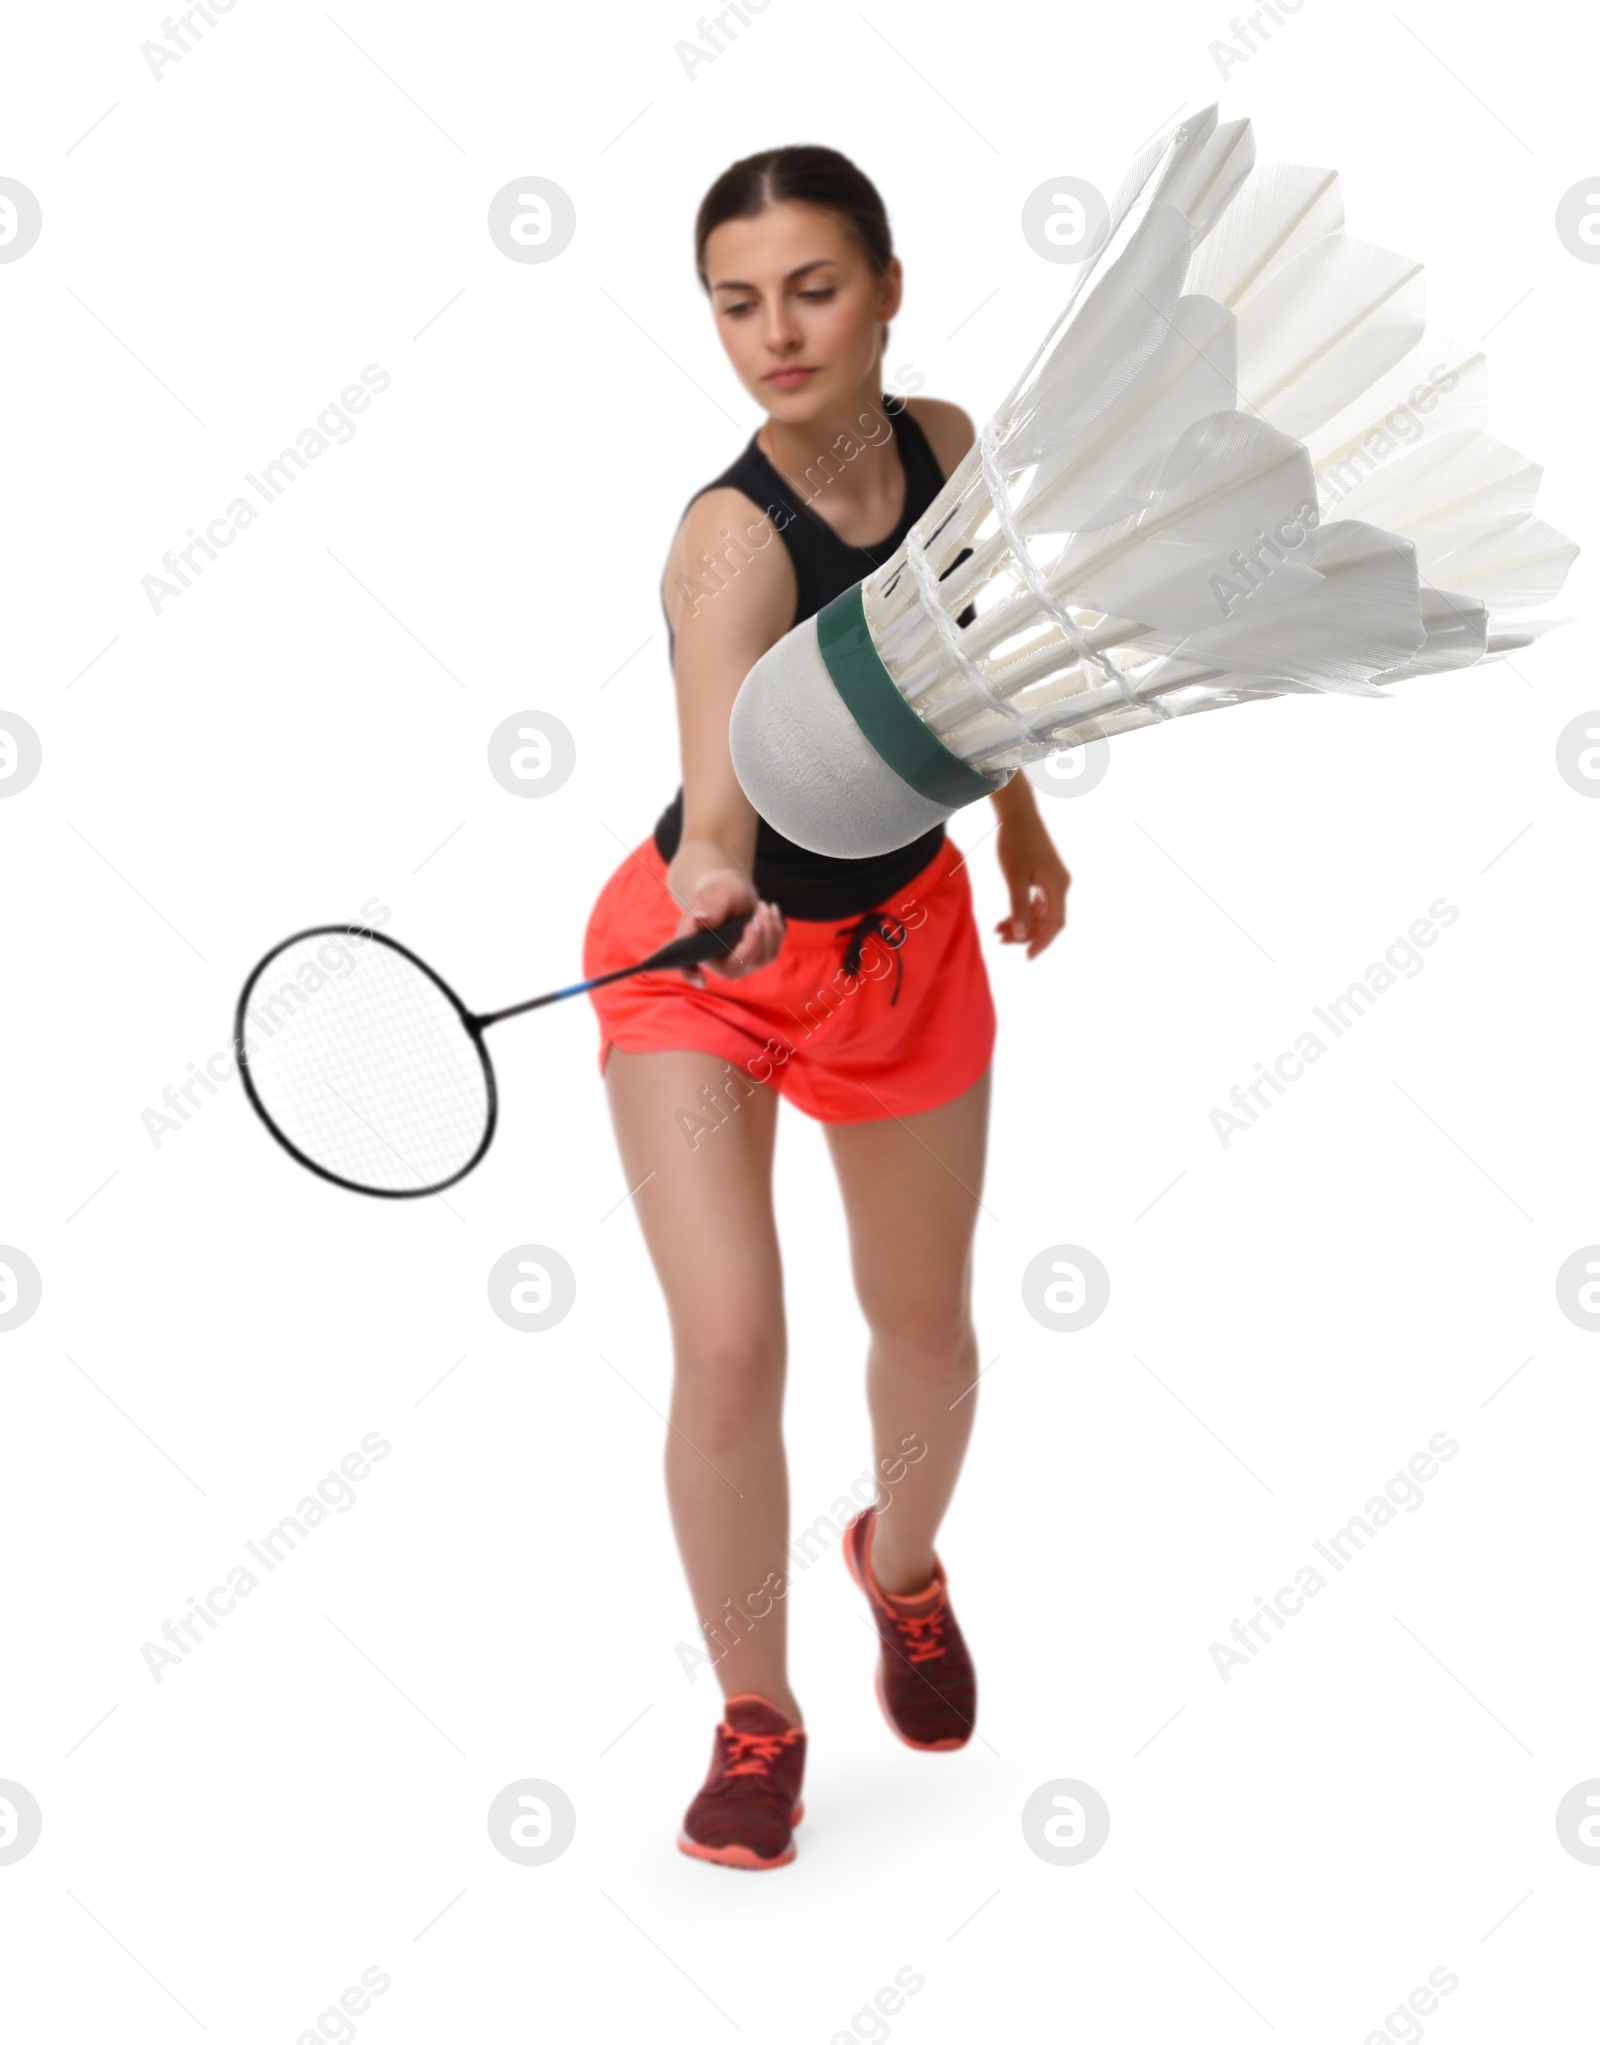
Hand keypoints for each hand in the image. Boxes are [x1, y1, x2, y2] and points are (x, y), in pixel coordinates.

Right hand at [675, 870, 784, 985]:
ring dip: (768, 929)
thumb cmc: (717, 895)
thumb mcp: (713, 894)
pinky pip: (773, 951)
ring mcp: (738, 964)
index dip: (692, 975)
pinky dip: (776, 929)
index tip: (702, 980)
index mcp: (695, 946)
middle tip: (758, 915)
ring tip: (762, 906)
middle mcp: (715, 961)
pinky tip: (770, 912)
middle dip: (754, 940)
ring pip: (761, 959)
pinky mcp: (756, 959)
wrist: (732, 893)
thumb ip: (710, 907)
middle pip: (736, 967)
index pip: (688, 967)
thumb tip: (701, 920)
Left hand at [994, 812, 1069, 958]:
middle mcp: (1060, 884)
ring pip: (1042, 912)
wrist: (1016, 813)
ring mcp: (1054, 880)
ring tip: (998, 930)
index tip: (1027, 957)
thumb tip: (1021, 935)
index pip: (1055, 924)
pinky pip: (1038, 902)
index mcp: (1057, 885)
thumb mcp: (1014, 877)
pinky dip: (1023, 911)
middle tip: (1000, 939)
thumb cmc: (1015, 842)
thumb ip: (1019, 906)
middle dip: (1026, 934)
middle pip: (1048, 920)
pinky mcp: (1045, 875)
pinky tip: (1006, 918)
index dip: (1042, 942)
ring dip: (1023, 923)